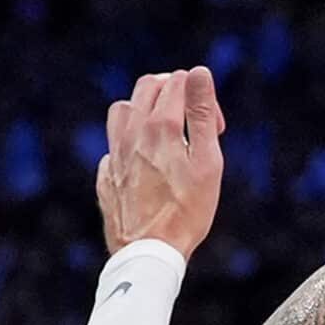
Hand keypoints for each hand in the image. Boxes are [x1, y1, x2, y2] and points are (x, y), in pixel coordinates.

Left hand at [98, 68, 224, 258]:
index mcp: (161, 126)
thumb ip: (202, 114)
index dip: (203, 96)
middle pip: (148, 86)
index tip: (218, 127)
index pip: (178, 82)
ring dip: (146, 110)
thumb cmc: (188, 209)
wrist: (149, 251)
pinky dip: (132, 140)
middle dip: (174, 91)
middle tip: (194, 121)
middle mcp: (132, 132)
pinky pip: (114, 142)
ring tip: (168, 133)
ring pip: (123, 109)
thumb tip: (199, 73)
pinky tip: (147, 161)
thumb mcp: (207, 160)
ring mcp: (115, 152)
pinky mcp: (107, 173)